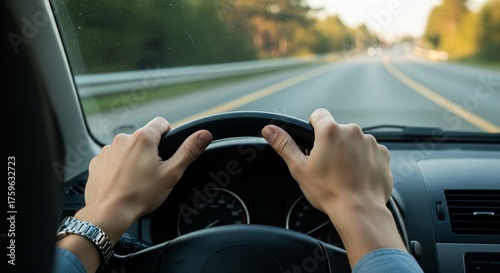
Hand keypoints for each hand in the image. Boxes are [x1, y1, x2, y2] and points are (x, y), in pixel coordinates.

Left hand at [58, 117, 211, 271]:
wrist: (110, 213)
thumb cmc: (140, 195)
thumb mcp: (171, 173)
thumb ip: (189, 151)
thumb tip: (204, 134)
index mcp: (143, 138)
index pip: (161, 123)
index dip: (169, 136)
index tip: (167, 152)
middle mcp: (123, 139)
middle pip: (144, 137)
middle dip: (151, 151)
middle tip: (153, 172)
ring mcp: (108, 150)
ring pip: (128, 148)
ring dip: (134, 158)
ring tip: (137, 179)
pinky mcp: (97, 161)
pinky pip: (113, 158)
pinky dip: (119, 167)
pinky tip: (123, 182)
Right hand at [262, 108, 405, 267]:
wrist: (360, 211)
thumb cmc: (329, 191)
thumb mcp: (299, 168)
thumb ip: (284, 145)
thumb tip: (269, 130)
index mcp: (330, 131)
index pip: (318, 114)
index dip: (313, 127)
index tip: (314, 143)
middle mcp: (352, 131)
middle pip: (337, 129)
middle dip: (331, 143)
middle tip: (327, 165)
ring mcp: (370, 142)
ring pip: (353, 141)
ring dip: (348, 151)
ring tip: (343, 173)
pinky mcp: (382, 154)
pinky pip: (369, 151)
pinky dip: (364, 160)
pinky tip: (357, 176)